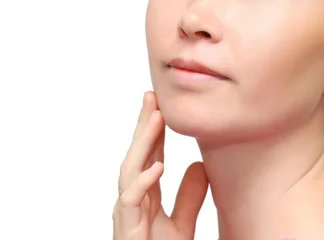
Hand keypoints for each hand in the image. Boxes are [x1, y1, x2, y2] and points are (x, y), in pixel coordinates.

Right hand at [113, 91, 208, 239]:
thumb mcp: (181, 226)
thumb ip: (188, 197)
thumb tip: (197, 165)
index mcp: (143, 200)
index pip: (146, 158)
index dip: (152, 132)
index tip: (160, 104)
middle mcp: (131, 204)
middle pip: (134, 157)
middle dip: (142, 127)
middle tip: (151, 97)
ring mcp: (126, 217)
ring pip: (128, 173)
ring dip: (141, 144)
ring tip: (155, 119)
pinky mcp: (128, 233)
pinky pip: (131, 203)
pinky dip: (143, 183)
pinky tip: (158, 166)